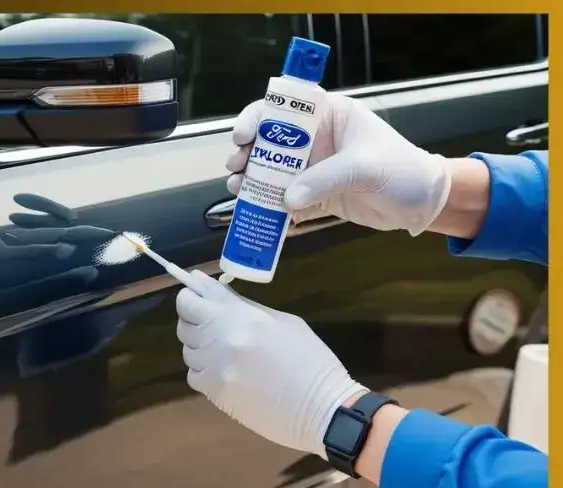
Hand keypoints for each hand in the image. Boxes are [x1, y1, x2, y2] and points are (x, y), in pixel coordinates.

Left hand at [176, 270, 367, 457]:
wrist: (322, 407)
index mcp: (242, 316)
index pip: (198, 296)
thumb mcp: (284, 322)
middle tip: (208, 321)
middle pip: (185, 321)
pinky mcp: (214, 392)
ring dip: (200, 346)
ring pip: (188, 349)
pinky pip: (194, 375)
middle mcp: (222, 338)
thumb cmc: (311, 361)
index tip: (192, 289)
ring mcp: (215, 367)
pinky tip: (225, 371)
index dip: (192, 291)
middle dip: (193, 317)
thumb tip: (221, 299)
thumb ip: (247, 309)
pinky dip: (204, 371)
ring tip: (224, 350)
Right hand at [226, 94, 451, 235]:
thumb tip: (286, 198)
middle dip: (246, 151)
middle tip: (236, 166)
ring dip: (250, 178)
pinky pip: (281, 196)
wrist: (422, 204)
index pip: (284, 107)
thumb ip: (324, 180)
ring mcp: (311, 166)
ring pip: (269, 168)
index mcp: (328, 116)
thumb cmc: (402, 171)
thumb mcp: (365, 169)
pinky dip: (266, 203)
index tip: (243, 136)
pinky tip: (255, 209)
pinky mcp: (312, 192)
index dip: (257, 117)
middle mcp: (314, 138)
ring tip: (239, 189)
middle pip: (267, 138)